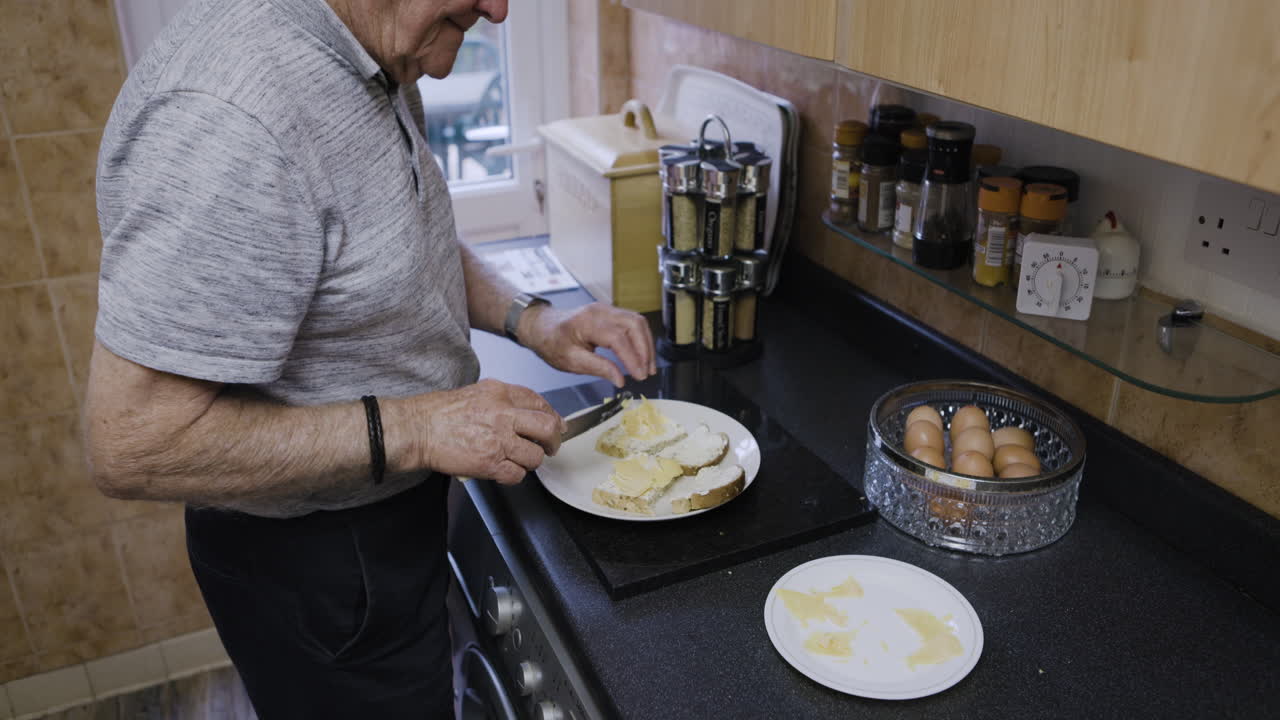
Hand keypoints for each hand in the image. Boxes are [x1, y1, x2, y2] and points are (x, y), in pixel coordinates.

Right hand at [398, 379, 565, 484]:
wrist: (417, 428)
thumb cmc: (439, 413)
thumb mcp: (477, 393)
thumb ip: (504, 401)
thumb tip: (529, 413)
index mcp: (501, 393)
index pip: (540, 402)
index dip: (552, 417)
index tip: (555, 425)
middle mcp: (504, 413)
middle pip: (548, 427)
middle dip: (553, 441)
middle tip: (549, 447)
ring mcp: (498, 439)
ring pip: (535, 456)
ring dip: (530, 461)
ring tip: (518, 460)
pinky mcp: (490, 462)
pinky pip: (517, 474)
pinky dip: (513, 476)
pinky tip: (504, 470)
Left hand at [518, 302, 656, 387]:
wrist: (542, 326)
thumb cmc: (552, 343)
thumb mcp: (570, 361)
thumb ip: (598, 368)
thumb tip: (620, 379)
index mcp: (587, 322)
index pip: (618, 338)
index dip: (632, 358)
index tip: (639, 376)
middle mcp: (600, 311)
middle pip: (634, 325)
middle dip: (645, 350)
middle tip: (647, 372)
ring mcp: (607, 309)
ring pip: (637, 321)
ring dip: (646, 344)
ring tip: (648, 366)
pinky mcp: (611, 313)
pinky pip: (633, 322)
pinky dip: (641, 339)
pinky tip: (641, 355)